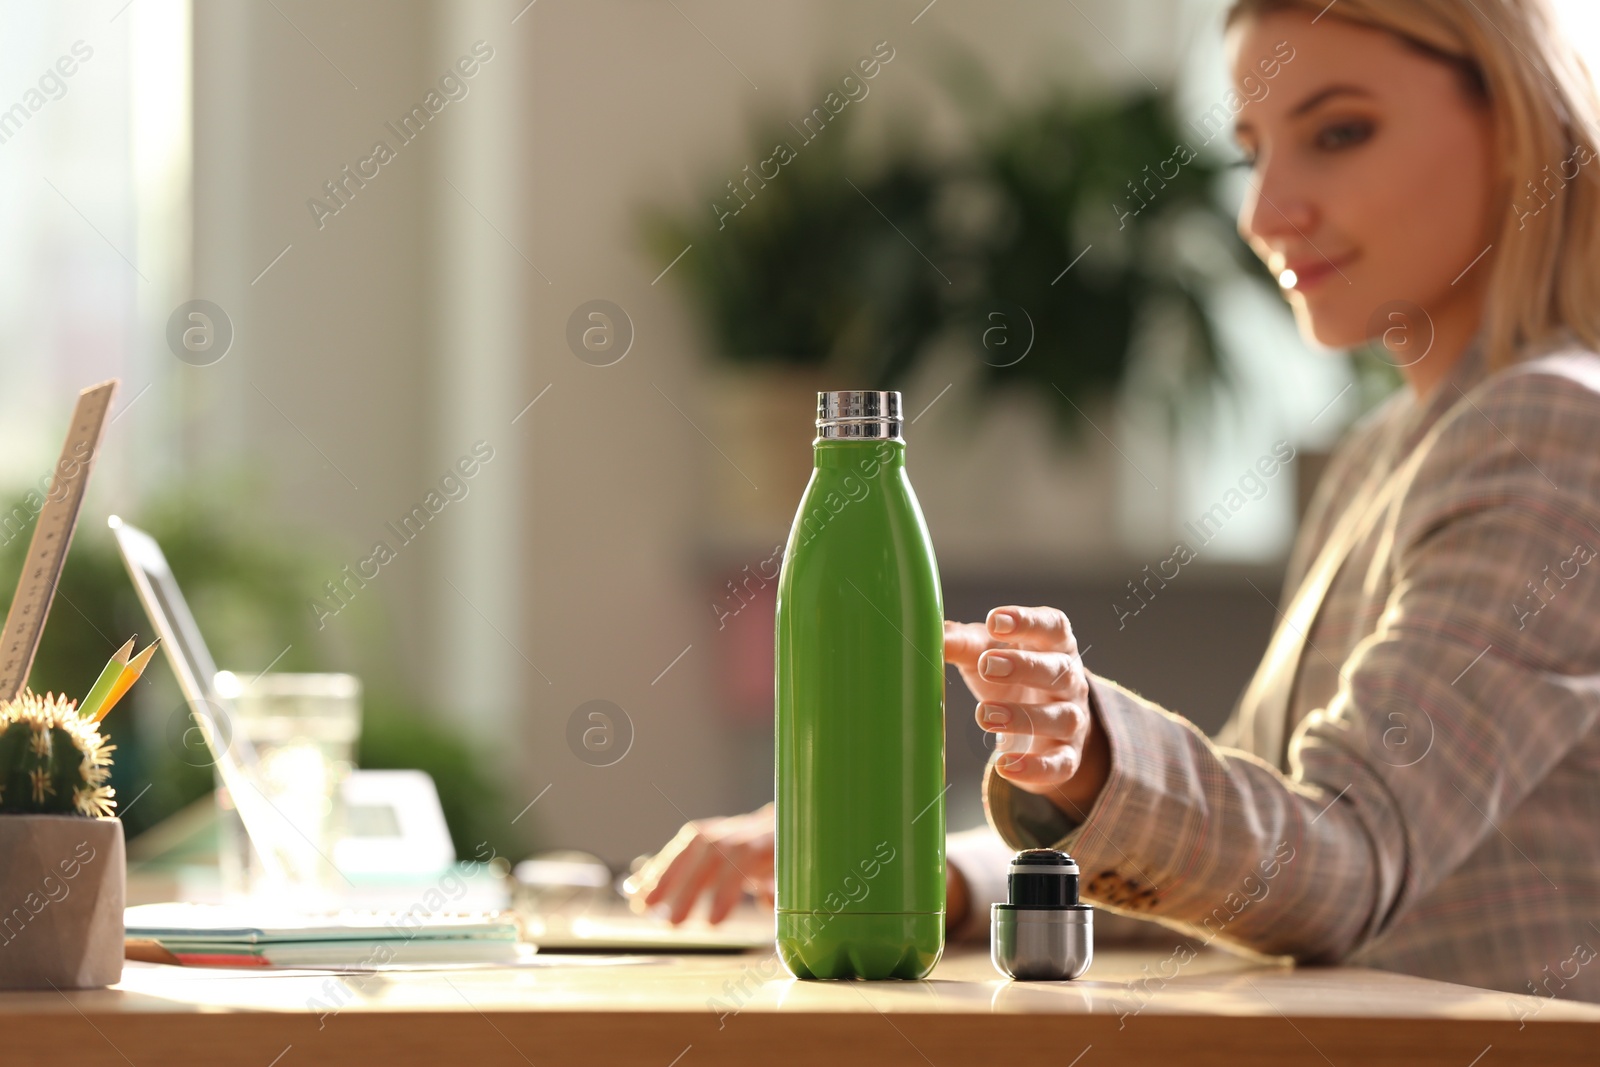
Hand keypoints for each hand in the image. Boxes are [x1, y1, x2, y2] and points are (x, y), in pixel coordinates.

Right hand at [626, 802, 975, 930]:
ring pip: (695, 844)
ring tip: (646, 911)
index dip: (728, 885)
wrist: (844, 799)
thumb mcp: (862, 851)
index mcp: (793, 831)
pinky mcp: (732, 836)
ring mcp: (744, 827)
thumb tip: (896, 874)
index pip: (750, 853)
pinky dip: (662, 868)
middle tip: (673, 925)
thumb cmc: (858, 837)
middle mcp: (763, 825)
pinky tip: (638, 892)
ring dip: (667, 877)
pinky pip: (689, 847)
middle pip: (714, 847)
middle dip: (686, 885)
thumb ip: (863, 869)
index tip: (717, 923)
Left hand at [944, 605, 1109, 817]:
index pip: (1053, 626)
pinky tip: (1005, 766)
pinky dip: (1035, 768)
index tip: (994, 621)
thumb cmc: (1009, 676)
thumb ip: (960, 643)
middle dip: (1023, 667)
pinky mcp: (1067, 756)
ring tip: (984, 715)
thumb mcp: (985, 654)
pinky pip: (1060, 764)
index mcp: (1054, 645)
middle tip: (986, 665)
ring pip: (1062, 717)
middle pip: (1058, 670)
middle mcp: (1070, 680)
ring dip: (1024, 716)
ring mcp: (1073, 719)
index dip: (1027, 621)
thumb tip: (926, 632)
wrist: (1040, 725)